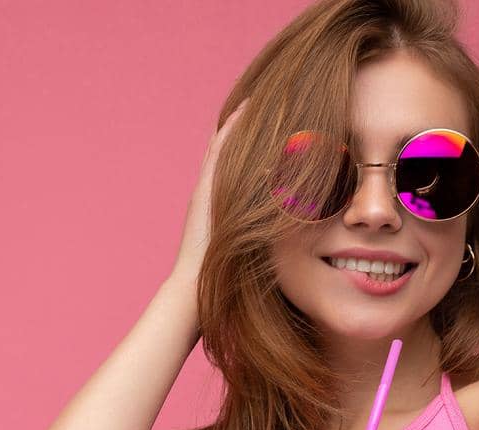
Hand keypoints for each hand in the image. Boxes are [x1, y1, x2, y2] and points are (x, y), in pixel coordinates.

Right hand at [169, 97, 249, 285]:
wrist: (195, 281)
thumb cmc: (221, 269)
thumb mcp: (243, 243)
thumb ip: (256, 229)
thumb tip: (283, 226)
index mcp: (217, 199)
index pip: (231, 162)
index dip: (244, 140)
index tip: (262, 120)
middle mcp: (209, 187)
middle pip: (224, 147)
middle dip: (240, 124)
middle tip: (258, 99)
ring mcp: (205, 186)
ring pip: (222, 145)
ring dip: (237, 121)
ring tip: (254, 99)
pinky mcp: (205, 188)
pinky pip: (219, 153)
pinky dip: (230, 132)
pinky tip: (244, 113)